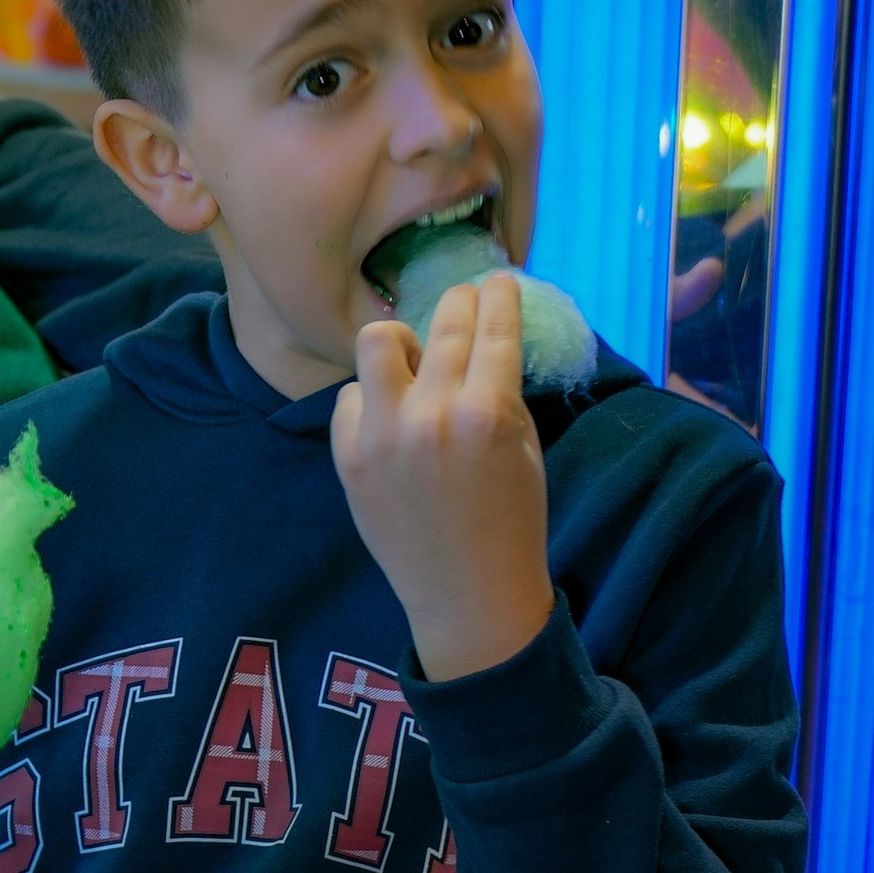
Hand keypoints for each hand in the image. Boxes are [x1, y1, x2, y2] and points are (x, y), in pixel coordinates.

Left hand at [329, 272, 553, 683]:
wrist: (467, 593)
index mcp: (489, 412)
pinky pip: (349, 396)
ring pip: (378, 340)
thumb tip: (484, 338)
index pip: (494, 328)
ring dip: (402, 341)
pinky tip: (389, 417)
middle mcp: (432, 415)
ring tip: (414, 360)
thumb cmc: (510, 520)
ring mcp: (383, 434)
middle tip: (465, 301)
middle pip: (443, 323)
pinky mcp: (348, 457)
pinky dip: (370, 398)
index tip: (499, 279)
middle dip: (461, 302)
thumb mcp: (525, 448)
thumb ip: (500, 391)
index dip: (499, 295)